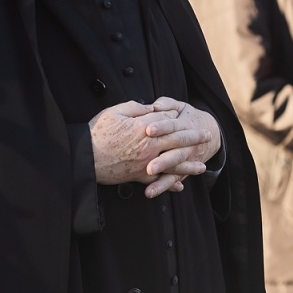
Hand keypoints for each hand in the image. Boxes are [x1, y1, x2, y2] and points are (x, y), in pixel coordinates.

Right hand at [90, 101, 212, 196]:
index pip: (167, 120)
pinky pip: (159, 180)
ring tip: (202, 167)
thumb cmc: (97, 133)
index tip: (184, 114)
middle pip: (177, 140)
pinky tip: (179, 185)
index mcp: (144, 128)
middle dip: (193, 137)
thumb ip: (135, 108)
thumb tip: (149, 107)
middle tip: (206, 136)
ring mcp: (146, 163)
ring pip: (173, 163)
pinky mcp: (139, 176)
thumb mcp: (114, 112)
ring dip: (189, 165)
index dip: (176, 116)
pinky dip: (169, 183)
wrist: (85, 159)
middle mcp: (150, 147)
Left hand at [143, 97, 222, 196]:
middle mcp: (186, 145)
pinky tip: (151, 192)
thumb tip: (156, 106)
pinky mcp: (184, 170)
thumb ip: (168, 104)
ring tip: (149, 189)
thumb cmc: (187, 117)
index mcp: (184, 126)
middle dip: (163, 161)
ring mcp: (186, 159)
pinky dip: (164, 187)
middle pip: (175, 153)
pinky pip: (174, 180)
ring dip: (162, 181)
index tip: (148, 130)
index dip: (162, 127)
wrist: (211, 133)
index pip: (173, 126)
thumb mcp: (181, 106)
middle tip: (150, 168)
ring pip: (175, 170)